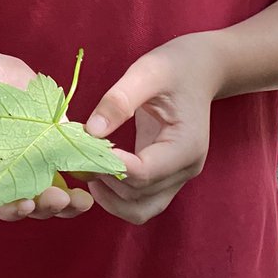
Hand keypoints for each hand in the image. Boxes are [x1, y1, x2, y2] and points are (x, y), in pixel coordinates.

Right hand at [0, 49, 93, 221]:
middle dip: (49, 206)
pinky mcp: (56, 136)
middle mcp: (14, 169)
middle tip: (63, 199)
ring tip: (85, 199)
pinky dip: (86, 165)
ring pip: (56, 188)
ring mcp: (38, 155)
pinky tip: (97, 166)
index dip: (11, 209)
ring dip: (71, 199)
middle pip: (34, 202)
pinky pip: (74, 157)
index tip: (24, 202)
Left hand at [83, 32, 223, 224]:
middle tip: (76, 157)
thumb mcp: (147, 72)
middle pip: (139, 197)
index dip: (111, 166)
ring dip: (110, 198)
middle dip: (105, 182)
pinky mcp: (166, 176)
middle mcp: (185, 169)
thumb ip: (118, 101)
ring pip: (141, 209)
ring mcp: (177, 176)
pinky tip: (98, 172)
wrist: (201, 70)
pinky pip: (141, 200)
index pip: (144, 173)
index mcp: (186, 145)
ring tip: (86, 168)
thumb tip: (90, 132)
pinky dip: (117, 196)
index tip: (83, 147)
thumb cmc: (175, 67)